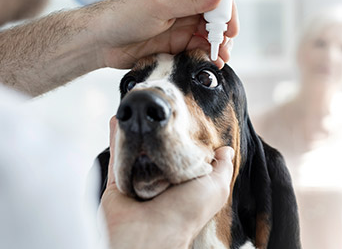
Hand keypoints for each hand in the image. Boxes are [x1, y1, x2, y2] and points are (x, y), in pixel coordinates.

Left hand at [94, 0, 238, 68]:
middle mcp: (183, 8)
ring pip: (207, 37)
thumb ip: (192, 0)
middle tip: (225, 49)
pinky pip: (195, 50)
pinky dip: (205, 56)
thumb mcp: (160, 5)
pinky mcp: (173, 46)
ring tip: (220, 60)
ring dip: (217, 47)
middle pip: (215, 19)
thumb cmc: (125, 15)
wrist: (102, 40)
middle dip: (224, 34)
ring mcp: (178, 28)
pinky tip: (209, 63)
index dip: (227, 13)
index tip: (230, 30)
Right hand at [100, 116, 233, 248]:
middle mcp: (161, 182)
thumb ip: (222, 168)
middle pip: (158, 151)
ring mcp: (138, 181)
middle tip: (157, 108)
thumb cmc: (184, 213)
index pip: (186, 156)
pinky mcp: (117, 181)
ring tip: (138, 109)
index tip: (183, 114)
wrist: (149, 232)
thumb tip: (226, 151)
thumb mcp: (215, 189)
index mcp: (184, 184)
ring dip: (136, 130)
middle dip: (158, 131)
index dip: (186, 137)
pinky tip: (117, 119)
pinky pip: (117, 154)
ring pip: (136, 149)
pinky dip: (115, 136)